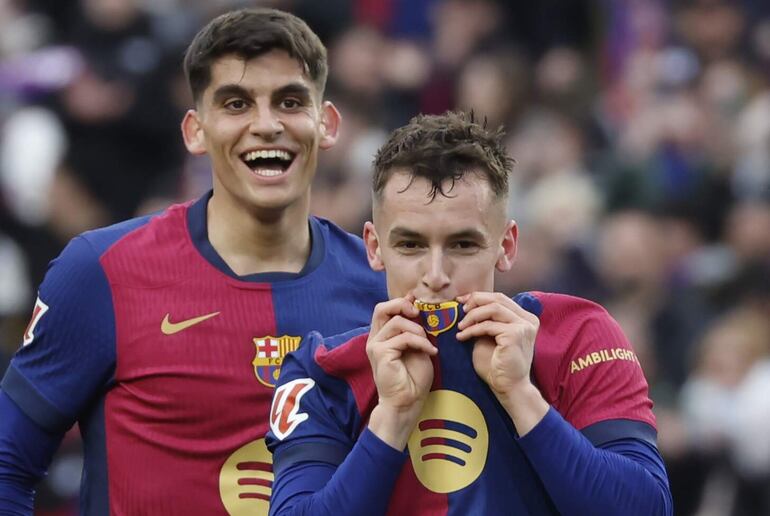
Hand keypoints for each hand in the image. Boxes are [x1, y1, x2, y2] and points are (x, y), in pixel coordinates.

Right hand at [366, 295, 436, 448]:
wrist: (407, 402)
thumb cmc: (412, 379)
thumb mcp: (417, 348)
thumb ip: (414, 331)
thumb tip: (417, 308)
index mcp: (382, 336)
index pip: (385, 309)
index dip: (401, 302)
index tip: (419, 305)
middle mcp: (375, 338)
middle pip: (381, 308)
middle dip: (402, 305)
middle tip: (418, 313)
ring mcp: (375, 345)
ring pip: (398, 322)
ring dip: (418, 331)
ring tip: (428, 345)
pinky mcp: (380, 353)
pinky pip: (404, 337)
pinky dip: (421, 342)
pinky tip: (430, 352)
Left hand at [456, 292, 539, 396]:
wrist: (509, 387)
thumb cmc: (498, 366)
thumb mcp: (489, 337)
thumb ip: (485, 322)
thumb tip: (468, 307)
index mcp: (524, 318)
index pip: (500, 298)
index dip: (479, 297)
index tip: (462, 301)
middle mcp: (527, 320)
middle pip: (498, 298)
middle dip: (475, 301)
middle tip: (460, 311)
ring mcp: (523, 326)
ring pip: (493, 308)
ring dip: (472, 316)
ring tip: (461, 327)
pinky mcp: (515, 335)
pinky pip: (488, 325)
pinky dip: (472, 329)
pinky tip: (462, 336)